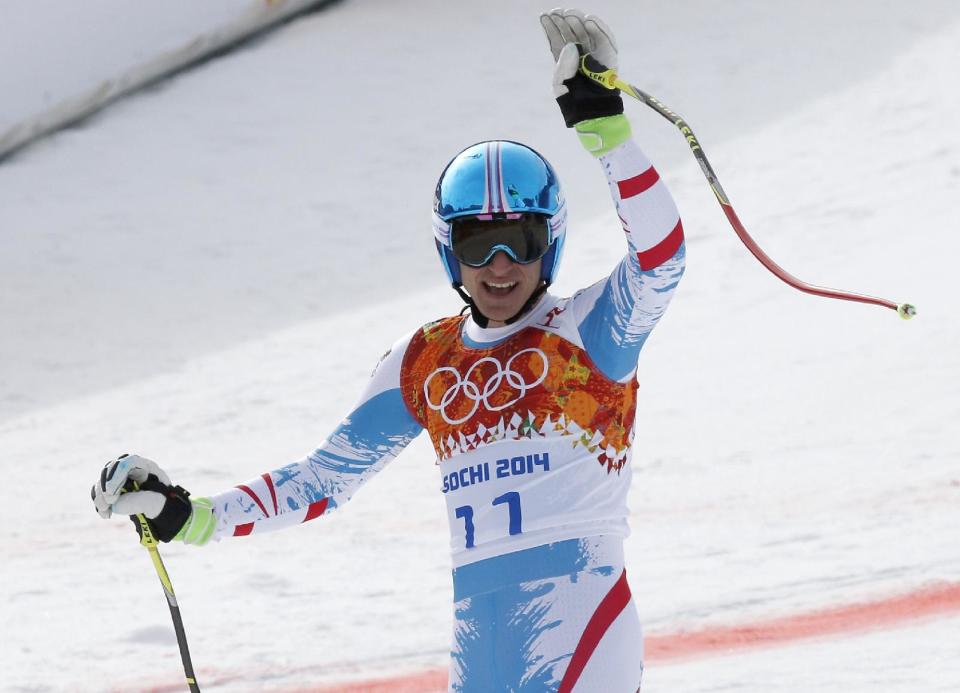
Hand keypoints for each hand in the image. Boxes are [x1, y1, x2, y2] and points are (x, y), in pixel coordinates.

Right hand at [91, 454, 192, 541]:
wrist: (165, 513)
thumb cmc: (164, 505)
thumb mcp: (156, 504)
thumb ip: (137, 502)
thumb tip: (115, 504)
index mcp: (147, 467)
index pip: (128, 463)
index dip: (116, 476)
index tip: (111, 494)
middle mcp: (133, 469)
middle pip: (111, 469)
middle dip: (105, 487)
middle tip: (106, 505)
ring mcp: (123, 478)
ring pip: (103, 480)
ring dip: (100, 496)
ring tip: (105, 512)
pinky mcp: (116, 489)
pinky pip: (101, 491)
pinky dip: (99, 501)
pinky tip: (105, 513)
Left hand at [540, 8, 622, 126]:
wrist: (592, 112)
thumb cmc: (574, 101)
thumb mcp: (560, 85)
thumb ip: (563, 66)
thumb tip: (571, 45)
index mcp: (565, 60)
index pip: (557, 40)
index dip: (551, 27)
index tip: (545, 15)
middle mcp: (579, 53)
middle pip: (571, 32)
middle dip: (564, 21)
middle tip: (558, 12)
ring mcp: (594, 52)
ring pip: (586, 31)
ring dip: (578, 21)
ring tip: (569, 14)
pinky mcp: (608, 54)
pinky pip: (604, 37)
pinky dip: (598, 28)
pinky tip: (588, 20)